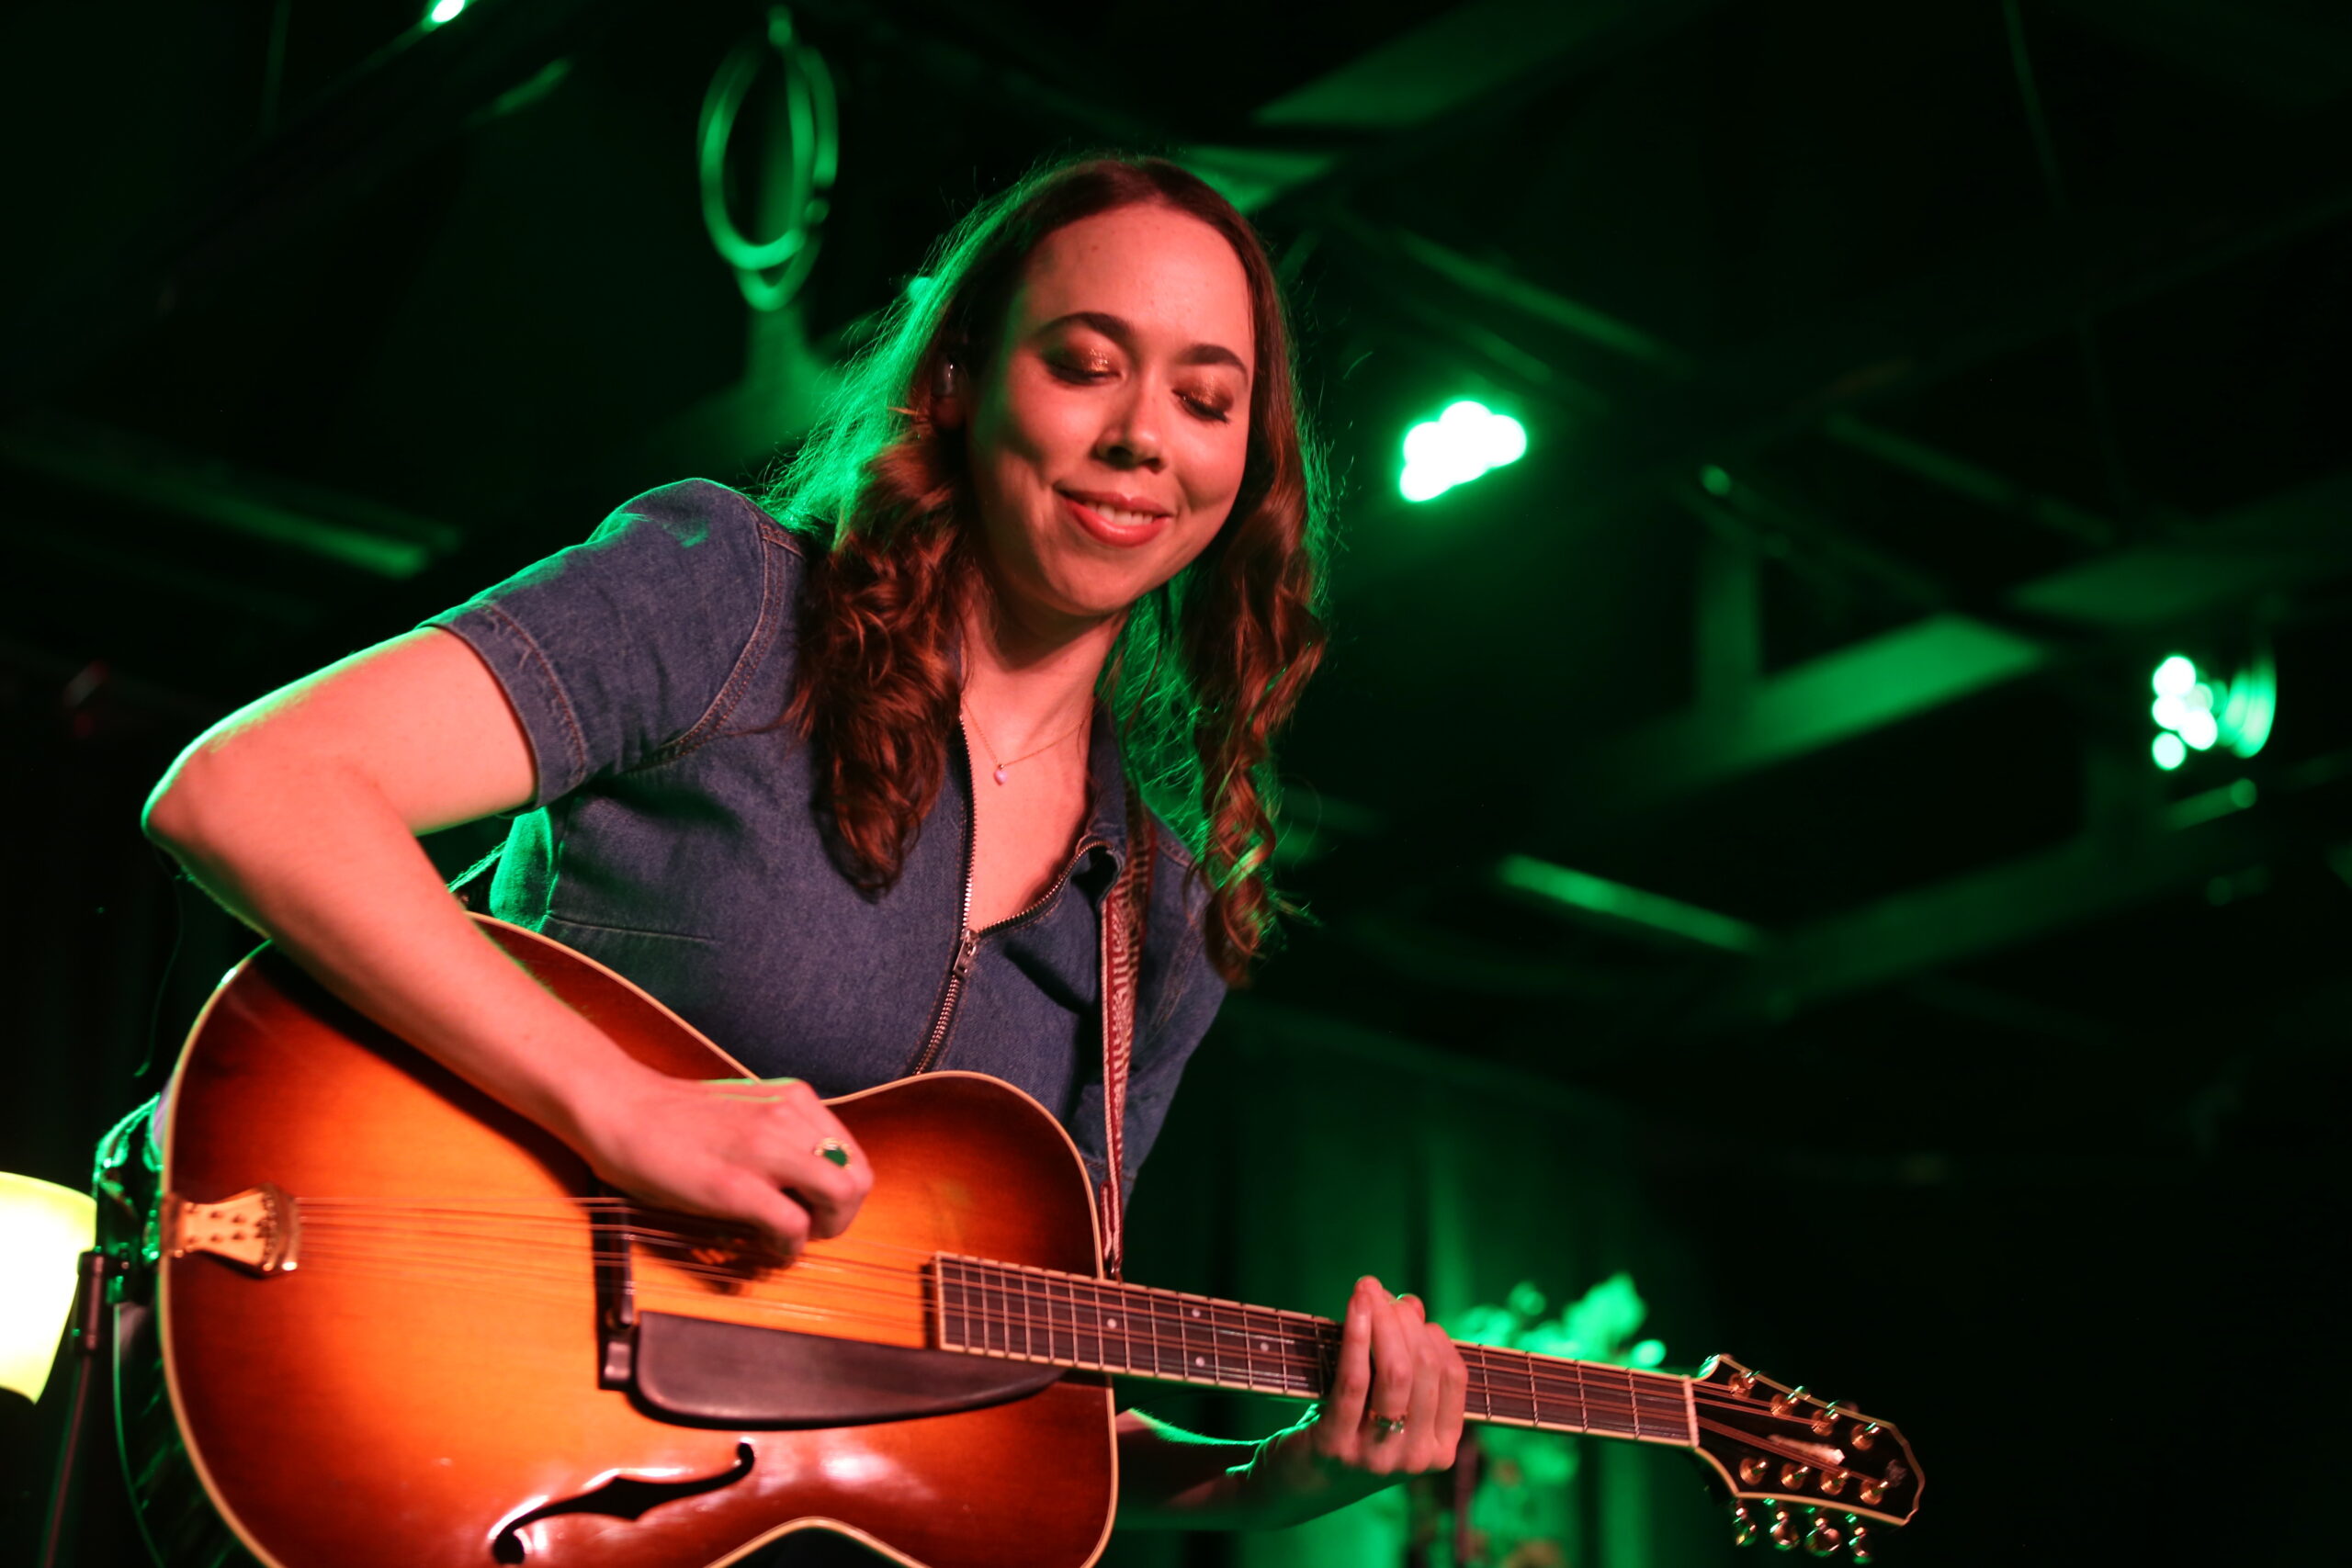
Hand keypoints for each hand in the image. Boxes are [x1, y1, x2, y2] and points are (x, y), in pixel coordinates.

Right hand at [564, 1067, 871, 1257]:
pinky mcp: (735, 1185)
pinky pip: (793, 1225)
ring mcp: (764, 1149)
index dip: (845, 1192)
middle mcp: (789, 1118)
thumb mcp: (746, 1111)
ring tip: (789, 1238)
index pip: (854, 1156)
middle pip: (858, 1179)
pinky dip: (789, 1247)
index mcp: (794, 1100)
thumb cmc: (675, 1118)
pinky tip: (767, 1247)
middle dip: (843, 1217)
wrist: (620, 1108)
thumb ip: (783, 1134)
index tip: (816, 1208)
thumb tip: (810, 1177)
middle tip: (810, 1230)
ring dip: (824, 1231)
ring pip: (841, 1197)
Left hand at [1248, 1276, 1468, 1520]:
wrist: (1293, 1486)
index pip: (1453, 1377)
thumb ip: (1406, 1360)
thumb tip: (1411, 1304)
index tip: (1405, 1306)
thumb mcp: (1385, 1403)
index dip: (1431, 1333)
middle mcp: (1415, 1459)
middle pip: (1423, 1368)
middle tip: (1378, 1292)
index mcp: (1439, 1450)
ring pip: (1396, 1372)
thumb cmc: (1347, 1433)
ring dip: (1382, 1320)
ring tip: (1366, 1291)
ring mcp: (1377, 1457)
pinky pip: (1354, 1381)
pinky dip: (1357, 1336)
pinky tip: (1354, 1308)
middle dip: (1402, 1319)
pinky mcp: (1337, 1447)